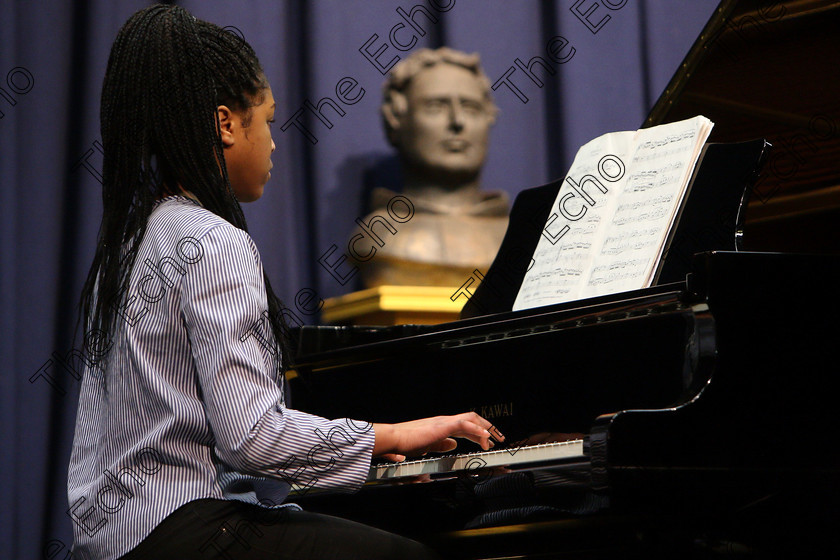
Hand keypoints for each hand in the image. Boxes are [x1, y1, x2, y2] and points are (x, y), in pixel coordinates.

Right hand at [372, 412, 503, 461]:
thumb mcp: (427, 445)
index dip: (478, 433)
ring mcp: (444, 422)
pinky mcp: (443, 426)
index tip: (487, 441)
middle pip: (472, 419)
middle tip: (498, 438)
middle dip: (487, 427)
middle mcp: (444, 421)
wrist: (394, 438)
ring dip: (486, 428)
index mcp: (441, 425)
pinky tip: (485, 437)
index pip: (465, 426)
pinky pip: (464, 425)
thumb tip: (454, 445)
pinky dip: (477, 430)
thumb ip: (441, 444)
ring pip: (471, 419)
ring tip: (495, 438)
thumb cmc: (405, 443)